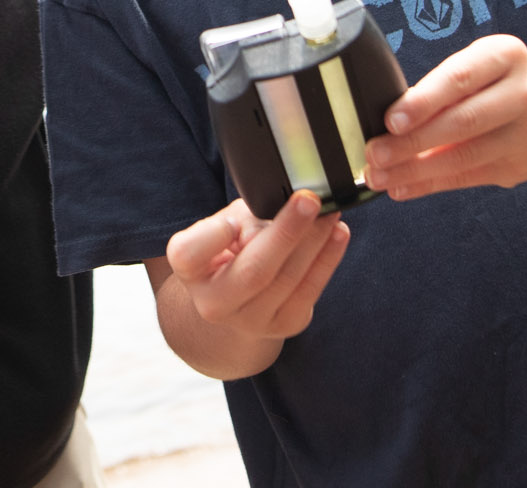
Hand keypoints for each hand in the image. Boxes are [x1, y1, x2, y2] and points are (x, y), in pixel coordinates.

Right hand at [164, 192, 349, 344]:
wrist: (238, 299)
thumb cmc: (229, 248)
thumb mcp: (224, 225)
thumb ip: (245, 218)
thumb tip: (288, 212)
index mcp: (189, 272)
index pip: (189, 254)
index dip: (215, 235)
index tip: (237, 216)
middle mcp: (213, 303)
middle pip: (253, 271)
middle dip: (285, 233)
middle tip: (309, 201)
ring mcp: (251, 321)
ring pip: (287, 280)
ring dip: (315, 241)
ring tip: (330, 211)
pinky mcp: (285, 325)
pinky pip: (310, 291)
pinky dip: (328, 259)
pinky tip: (338, 234)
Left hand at [363, 34, 526, 199]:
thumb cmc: (500, 85)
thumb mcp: (480, 67)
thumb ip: (442, 86)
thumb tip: (386, 120)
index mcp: (506, 55)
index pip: (460, 78)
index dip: (424, 101)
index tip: (391, 121)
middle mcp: (524, 93)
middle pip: (462, 121)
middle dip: (412, 142)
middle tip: (375, 154)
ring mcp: (526, 134)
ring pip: (463, 156)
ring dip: (414, 170)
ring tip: (379, 176)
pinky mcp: (519, 168)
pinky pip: (467, 178)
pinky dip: (430, 184)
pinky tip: (402, 188)